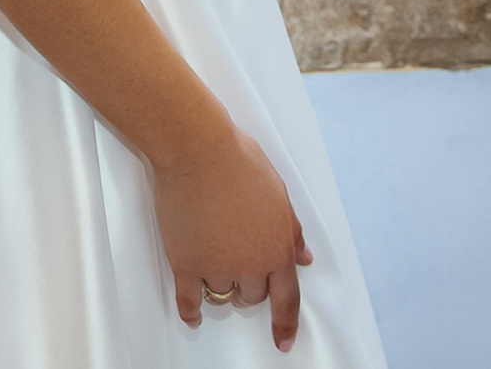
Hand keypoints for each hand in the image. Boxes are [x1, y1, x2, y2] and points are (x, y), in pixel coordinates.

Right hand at [153, 122, 313, 351]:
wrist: (197, 150)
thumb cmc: (237, 161)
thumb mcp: (279, 193)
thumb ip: (292, 231)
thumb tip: (304, 256)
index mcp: (277, 249)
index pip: (288, 299)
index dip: (286, 323)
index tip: (284, 339)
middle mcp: (250, 265)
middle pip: (253, 296)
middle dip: (249, 287)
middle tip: (240, 269)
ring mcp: (217, 267)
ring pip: (222, 295)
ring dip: (221, 286)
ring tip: (214, 267)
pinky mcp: (186, 263)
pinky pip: (189, 300)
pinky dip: (191, 311)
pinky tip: (193, 314)